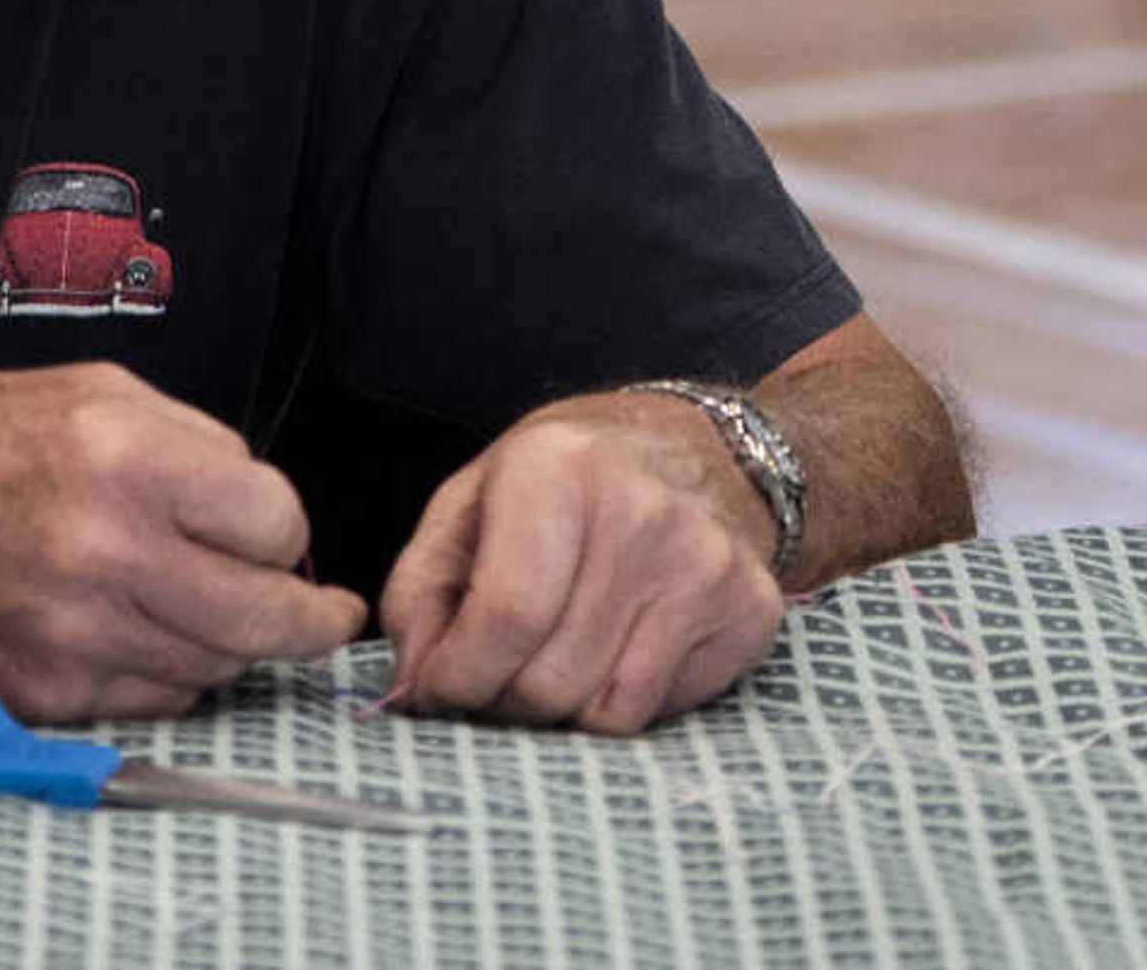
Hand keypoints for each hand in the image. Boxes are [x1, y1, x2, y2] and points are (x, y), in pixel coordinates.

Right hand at [0, 365, 365, 722]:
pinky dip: (155, 670)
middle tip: (319, 615)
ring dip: (221, 640)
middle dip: (304, 619)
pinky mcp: (44, 690)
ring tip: (181, 600)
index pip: (278, 523)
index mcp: (125, 455)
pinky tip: (117, 626)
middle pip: (268, 618)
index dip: (281, 530)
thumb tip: (271, 522)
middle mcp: (105, 549)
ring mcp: (74, 631)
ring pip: (217, 666)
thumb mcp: (89, 391)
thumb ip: (193, 446)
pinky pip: (152, 698)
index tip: (272, 535)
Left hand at [379, 389, 786, 734]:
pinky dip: (612, 705)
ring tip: (539, 667)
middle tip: (487, 681)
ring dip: (555, 712)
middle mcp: (643, 512)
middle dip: (500, 700)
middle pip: (552, 676)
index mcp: (558, 468)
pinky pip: (657, 711)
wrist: (695, 450)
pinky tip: (604, 656)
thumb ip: (420, 593)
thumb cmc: (559, 484)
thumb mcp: (467, 505)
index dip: (459, 673)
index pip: (507, 613)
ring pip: (606, 711)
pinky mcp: (751, 612)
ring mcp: (707, 565)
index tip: (436, 690)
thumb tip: (411, 688)